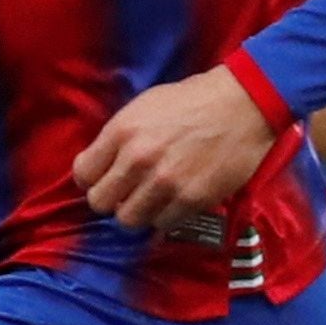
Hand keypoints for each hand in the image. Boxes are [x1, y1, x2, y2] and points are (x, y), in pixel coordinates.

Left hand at [71, 63, 273, 223]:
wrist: (243, 104)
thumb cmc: (192, 100)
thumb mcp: (144, 107)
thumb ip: (119, 137)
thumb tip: (102, 166)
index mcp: (122, 131)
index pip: (83, 174)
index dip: (92, 179)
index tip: (106, 178)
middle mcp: (138, 159)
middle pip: (100, 203)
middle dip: (112, 199)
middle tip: (128, 193)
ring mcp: (165, 182)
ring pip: (129, 220)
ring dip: (139, 211)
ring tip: (153, 200)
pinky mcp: (191, 199)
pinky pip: (163, 224)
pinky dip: (166, 216)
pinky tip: (176, 200)